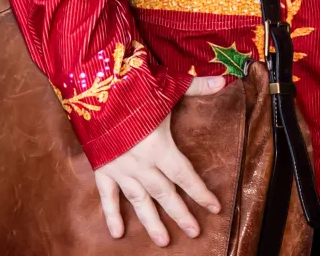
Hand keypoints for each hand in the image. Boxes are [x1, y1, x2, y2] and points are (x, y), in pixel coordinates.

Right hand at [94, 75, 226, 245]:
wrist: (96, 86)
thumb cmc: (136, 85)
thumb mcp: (170, 84)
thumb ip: (198, 86)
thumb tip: (224, 80)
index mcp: (159, 146)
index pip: (185, 175)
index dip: (200, 192)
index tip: (215, 208)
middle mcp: (141, 163)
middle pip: (164, 194)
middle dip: (180, 214)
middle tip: (194, 232)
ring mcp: (120, 168)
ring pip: (139, 200)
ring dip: (151, 222)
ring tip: (163, 241)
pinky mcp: (102, 167)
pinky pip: (106, 195)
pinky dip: (111, 214)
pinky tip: (117, 233)